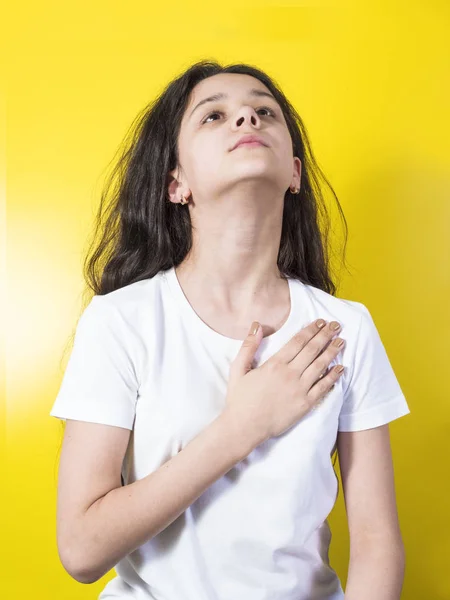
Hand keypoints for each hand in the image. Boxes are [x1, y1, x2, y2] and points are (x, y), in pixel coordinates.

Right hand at [223, 319, 344, 446]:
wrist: (244, 427)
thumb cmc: (239, 399)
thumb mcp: (238, 369)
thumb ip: (248, 347)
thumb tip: (257, 325)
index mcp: (274, 364)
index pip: (298, 341)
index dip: (311, 330)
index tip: (320, 322)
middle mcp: (289, 374)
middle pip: (312, 350)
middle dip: (325, 336)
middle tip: (336, 326)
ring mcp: (299, 390)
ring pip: (320, 366)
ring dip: (332, 352)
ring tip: (341, 341)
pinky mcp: (305, 404)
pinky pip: (323, 387)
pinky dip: (333, 377)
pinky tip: (340, 368)